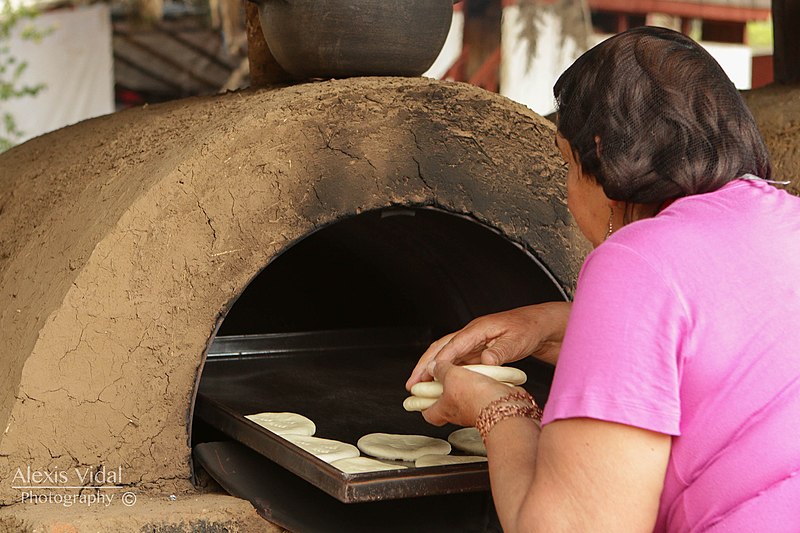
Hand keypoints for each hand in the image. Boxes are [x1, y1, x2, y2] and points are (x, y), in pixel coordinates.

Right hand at [406, 302, 570, 389]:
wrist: (540, 326)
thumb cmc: (529, 329)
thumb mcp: (517, 340)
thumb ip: (501, 351)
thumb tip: (486, 362)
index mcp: (477, 329)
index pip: (452, 345)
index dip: (438, 361)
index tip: (427, 375)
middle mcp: (471, 334)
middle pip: (440, 348)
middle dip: (424, 365)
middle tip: (411, 383)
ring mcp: (473, 342)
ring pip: (445, 355)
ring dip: (430, 369)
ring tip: (418, 386)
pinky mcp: (477, 350)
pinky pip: (455, 361)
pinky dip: (444, 372)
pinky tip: (440, 384)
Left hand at [420, 360, 511, 426]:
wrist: (505, 405)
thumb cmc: (477, 397)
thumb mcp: (451, 376)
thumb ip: (441, 370)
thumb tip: (433, 366)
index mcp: (444, 409)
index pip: (427, 413)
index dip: (422, 404)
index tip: (420, 395)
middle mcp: (459, 412)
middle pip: (446, 404)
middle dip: (444, 391)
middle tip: (441, 380)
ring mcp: (475, 409)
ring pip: (465, 397)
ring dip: (464, 385)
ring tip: (464, 370)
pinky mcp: (490, 404)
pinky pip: (482, 394)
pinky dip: (481, 384)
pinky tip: (483, 374)